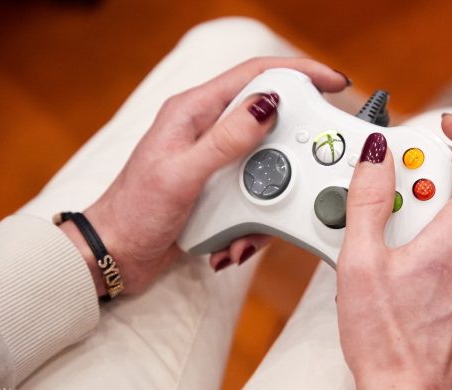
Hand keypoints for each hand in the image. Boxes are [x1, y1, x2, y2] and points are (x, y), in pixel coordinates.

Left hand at [61, 57, 349, 294]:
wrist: (117, 254)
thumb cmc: (135, 211)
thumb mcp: (182, 174)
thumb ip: (226, 140)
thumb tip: (268, 105)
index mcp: (194, 112)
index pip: (255, 76)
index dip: (299, 73)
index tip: (334, 83)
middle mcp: (209, 131)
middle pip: (271, 125)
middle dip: (290, 160)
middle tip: (302, 180)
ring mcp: (217, 162)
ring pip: (270, 169)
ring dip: (268, 204)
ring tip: (244, 233)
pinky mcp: (222, 190)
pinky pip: (258, 197)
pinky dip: (255, 225)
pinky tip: (232, 243)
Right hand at [336, 115, 451, 389]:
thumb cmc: (388, 343)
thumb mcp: (361, 262)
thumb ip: (368, 198)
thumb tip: (375, 155)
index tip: (448, 125)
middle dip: (422, 196)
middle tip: (386, 217)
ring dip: (428, 231)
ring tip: (389, 262)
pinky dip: (441, 258)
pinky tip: (409, 287)